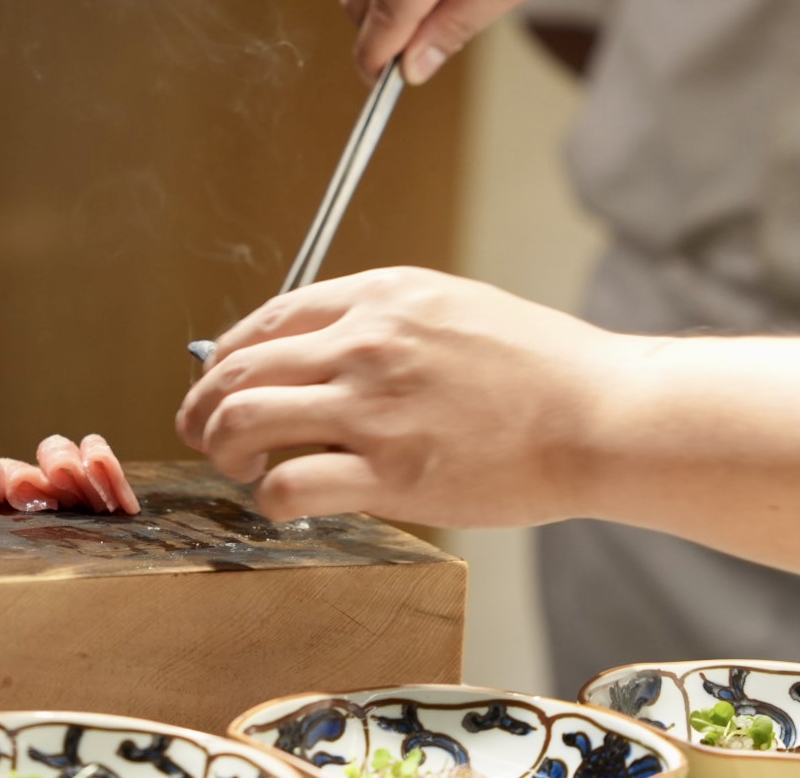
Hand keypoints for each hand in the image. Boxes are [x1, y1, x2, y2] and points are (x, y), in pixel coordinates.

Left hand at [175, 267, 649, 525]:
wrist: (601, 415)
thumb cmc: (540, 368)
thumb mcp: (453, 307)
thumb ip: (382, 320)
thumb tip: (316, 345)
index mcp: (380, 296)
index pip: (266, 320)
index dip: (224, 357)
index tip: (214, 383)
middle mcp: (365, 343)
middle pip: (237, 369)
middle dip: (201, 405)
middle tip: (198, 432)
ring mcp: (373, 408)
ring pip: (243, 421)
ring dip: (222, 449)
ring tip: (237, 468)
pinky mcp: (390, 474)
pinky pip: (289, 486)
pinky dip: (270, 499)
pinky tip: (283, 503)